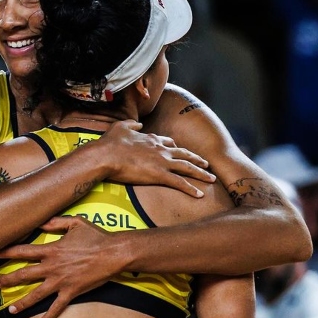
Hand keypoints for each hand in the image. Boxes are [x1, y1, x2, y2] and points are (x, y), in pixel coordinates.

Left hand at [0, 216, 121, 317]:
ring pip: (36, 294)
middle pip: (24, 274)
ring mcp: (61, 281)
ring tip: (10, 309)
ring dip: (22, 303)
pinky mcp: (71, 292)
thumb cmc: (96, 237)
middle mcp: (52, 267)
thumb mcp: (75, 223)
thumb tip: (41, 221)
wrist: (113, 253)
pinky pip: (57, 308)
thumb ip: (56, 222)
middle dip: (8, 280)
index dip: (7, 252)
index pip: (23, 251)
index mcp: (52, 250)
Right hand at [98, 120, 214, 196]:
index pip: (168, 142)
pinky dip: (191, 189)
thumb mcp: (120, 127)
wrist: (106, 155)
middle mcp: (160, 149)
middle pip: (184, 154)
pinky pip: (180, 183)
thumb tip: (139, 123)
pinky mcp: (159, 175)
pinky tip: (200, 194)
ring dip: (201, 173)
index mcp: (151, 139)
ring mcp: (162, 162)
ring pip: (187, 168)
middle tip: (206, 164)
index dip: (176, 147)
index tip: (181, 150)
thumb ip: (131, 124)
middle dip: (197, 159)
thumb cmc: (109, 143)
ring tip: (211, 178)